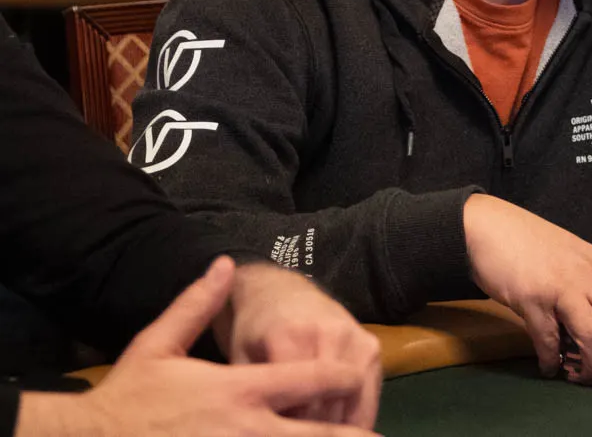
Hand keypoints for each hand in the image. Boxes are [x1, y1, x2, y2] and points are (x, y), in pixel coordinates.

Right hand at [16, 256, 378, 436]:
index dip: (340, 378)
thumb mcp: (158, 343)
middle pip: (316, 432)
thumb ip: (196, 303)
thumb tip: (224, 263)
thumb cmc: (128, 397)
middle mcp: (247, 428)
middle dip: (349, 432)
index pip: (307, 379)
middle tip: (372, 432)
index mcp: (238, 390)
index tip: (358, 376)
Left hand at [214, 261, 381, 427]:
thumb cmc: (254, 332)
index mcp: (290, 336)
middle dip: (315, 431)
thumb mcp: (240, 361)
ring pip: (354, 403)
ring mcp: (354, 337)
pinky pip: (369, 395)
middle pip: (329, 406)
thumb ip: (256, 395)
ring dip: (340, 427)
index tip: (282, 432)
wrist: (281, 293)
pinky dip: (357, 418)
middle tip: (299, 433)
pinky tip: (340, 428)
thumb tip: (267, 431)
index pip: (300, 403)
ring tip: (320, 433)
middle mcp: (329, 334)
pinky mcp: (371, 344)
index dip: (292, 429)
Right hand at [463, 193, 591, 384]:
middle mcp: (588, 275)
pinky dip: (552, 361)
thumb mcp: (571, 258)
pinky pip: (550, 341)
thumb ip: (588, 287)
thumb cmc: (528, 243)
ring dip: (591, 367)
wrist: (487, 226)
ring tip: (579, 377)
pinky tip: (548, 367)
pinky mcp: (532, 299)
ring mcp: (561, 286)